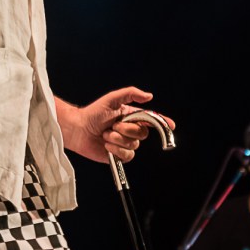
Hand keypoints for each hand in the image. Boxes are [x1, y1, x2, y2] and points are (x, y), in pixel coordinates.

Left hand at [56, 87, 174, 163]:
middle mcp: (130, 130)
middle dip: (127, 129)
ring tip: (105, 135)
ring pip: (133, 145)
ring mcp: (125, 143)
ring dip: (117, 139)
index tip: (171, 126)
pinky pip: (127, 156)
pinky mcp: (119, 155)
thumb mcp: (112, 99)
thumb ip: (130, 94)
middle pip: (142, 133)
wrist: (78, 129)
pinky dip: (115, 150)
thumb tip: (149, 96)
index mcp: (131, 117)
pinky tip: (106, 145)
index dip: (163, 123)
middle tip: (113, 125)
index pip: (151, 120)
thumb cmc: (93, 113)